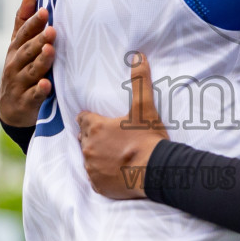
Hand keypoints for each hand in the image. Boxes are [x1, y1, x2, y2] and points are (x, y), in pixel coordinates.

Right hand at [0, 0, 55, 128]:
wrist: (11, 110)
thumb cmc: (20, 70)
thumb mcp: (18, 46)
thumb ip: (24, 21)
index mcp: (16, 49)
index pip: (23, 33)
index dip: (33, 22)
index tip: (45, 10)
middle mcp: (14, 65)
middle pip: (27, 51)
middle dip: (39, 40)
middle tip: (52, 30)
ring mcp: (19, 84)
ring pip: (30, 71)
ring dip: (40, 61)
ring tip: (50, 51)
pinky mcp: (25, 102)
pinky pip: (33, 96)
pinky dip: (39, 90)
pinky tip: (46, 84)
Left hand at [76, 52, 168, 198]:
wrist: (156, 171)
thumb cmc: (148, 139)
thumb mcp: (144, 108)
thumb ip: (139, 81)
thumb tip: (138, 56)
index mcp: (96, 127)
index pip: (83, 118)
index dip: (92, 118)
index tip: (103, 121)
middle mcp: (89, 147)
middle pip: (84, 138)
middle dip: (94, 136)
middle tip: (113, 137)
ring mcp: (92, 168)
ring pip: (88, 157)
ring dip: (98, 155)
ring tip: (116, 154)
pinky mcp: (98, 184)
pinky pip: (95, 177)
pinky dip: (103, 174)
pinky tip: (117, 170)